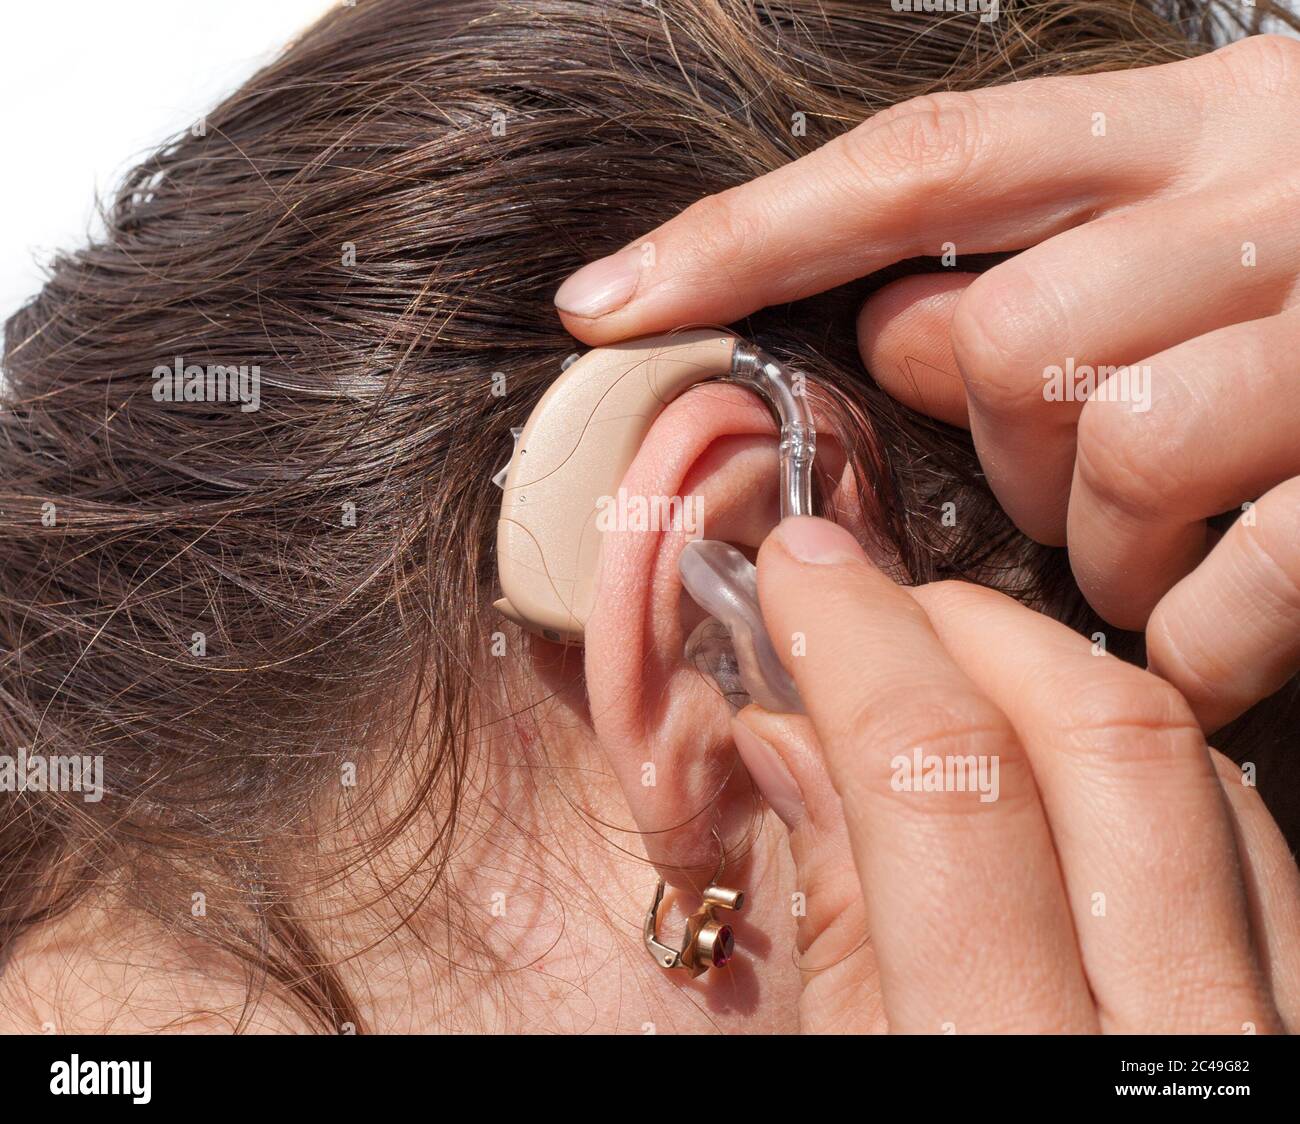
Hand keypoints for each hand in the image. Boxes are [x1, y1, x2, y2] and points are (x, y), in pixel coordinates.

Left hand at [555, 35, 1299, 730]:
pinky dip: (1193, 640)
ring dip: (1096, 544)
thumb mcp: (1203, 217)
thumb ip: (1043, 262)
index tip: (602, 303)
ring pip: (1114, 453)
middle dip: (993, 447)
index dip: (745, 236)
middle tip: (1058, 481)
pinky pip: (1233, 583)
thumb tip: (891, 334)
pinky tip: (1206, 636)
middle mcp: (1274, 186)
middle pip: (1003, 342)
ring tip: (1146, 552)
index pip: (917, 168)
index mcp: (1195, 118)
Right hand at [730, 516, 1299, 1032]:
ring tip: (947, 662)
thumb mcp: (837, 1095)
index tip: (797, 572)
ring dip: (1052, 673)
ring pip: (1201, 770)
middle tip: (867, 599)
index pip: (945, 786)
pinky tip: (1050, 755)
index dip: (856, 642)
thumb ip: (833, 924)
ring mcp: (1282, 1035)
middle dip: (964, 623)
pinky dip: (1136, 758)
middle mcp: (1191, 1058)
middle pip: (1106, 740)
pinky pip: (1251, 837)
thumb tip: (793, 735)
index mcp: (1011, 1079)